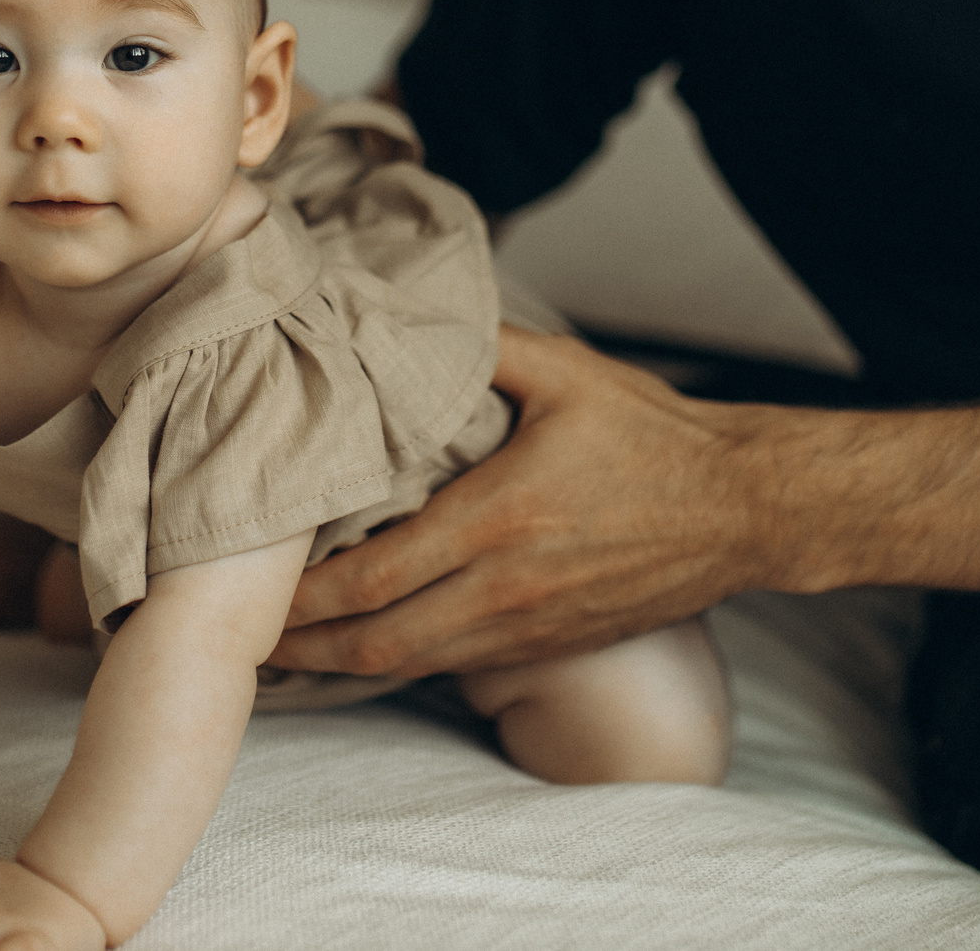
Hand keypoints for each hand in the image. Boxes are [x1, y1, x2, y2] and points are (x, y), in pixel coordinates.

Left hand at [268, 326, 784, 676]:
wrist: (742, 509)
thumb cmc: (654, 435)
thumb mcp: (568, 372)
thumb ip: (484, 345)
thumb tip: (412, 313)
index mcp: (497, 518)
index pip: (371, 576)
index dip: (301, 595)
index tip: (248, 586)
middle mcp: (505, 587)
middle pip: (375, 639)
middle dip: (299, 646)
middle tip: (238, 635)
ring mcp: (527, 627)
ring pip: (409, 664)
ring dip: (338, 665)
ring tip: (279, 654)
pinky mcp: (548, 646)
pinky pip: (453, 667)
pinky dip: (395, 664)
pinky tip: (362, 650)